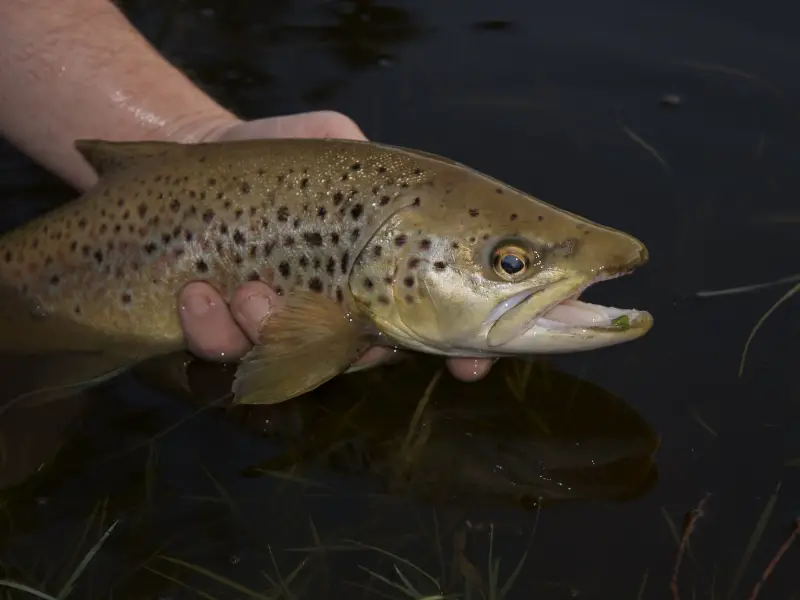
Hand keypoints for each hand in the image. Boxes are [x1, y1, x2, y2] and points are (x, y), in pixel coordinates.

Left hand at [177, 110, 493, 381]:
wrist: (204, 158)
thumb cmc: (282, 154)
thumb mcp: (335, 139)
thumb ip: (367, 159)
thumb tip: (386, 185)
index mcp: (384, 275)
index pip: (442, 323)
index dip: (467, 352)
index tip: (471, 364)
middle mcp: (341, 312)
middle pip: (365, 358)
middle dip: (351, 350)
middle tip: (325, 309)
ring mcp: (281, 324)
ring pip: (288, 359)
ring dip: (268, 331)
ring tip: (246, 290)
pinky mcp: (224, 327)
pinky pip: (223, 349)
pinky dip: (210, 328)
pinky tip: (197, 292)